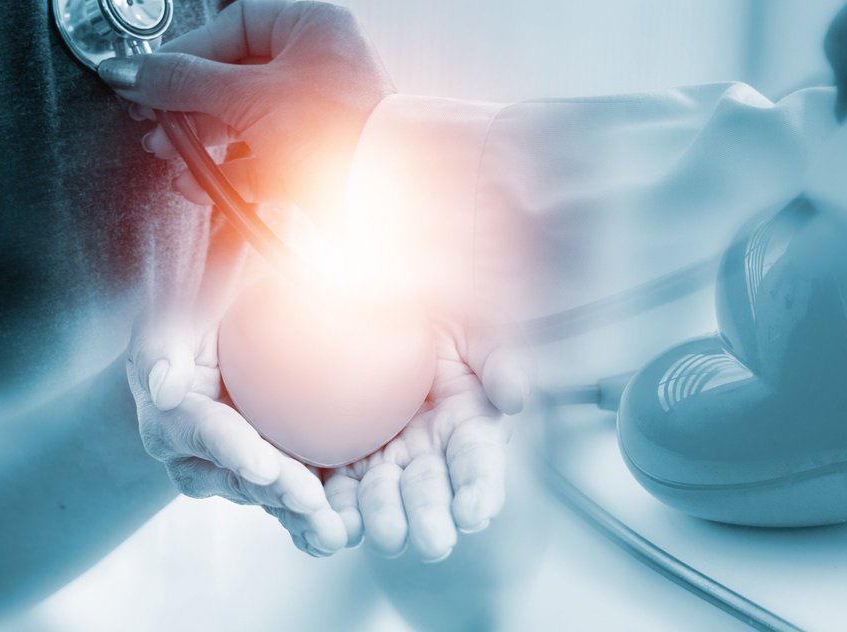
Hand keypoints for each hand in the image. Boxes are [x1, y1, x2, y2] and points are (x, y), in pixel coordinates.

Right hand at [98, 0, 393, 216]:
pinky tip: (201, 186)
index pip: (235, 24)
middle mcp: (323, 62)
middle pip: (235, 75)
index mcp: (315, 28)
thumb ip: (183, 82)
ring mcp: (321, 111)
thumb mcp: (246, 98)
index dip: (187, 52)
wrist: (385, 200)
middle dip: (190, 107)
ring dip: (203, 143)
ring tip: (175, 161)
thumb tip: (130, 70)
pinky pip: (263, 154)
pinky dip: (230, 169)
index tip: (149, 80)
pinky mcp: (319, 155)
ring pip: (246, 119)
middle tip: (157, 129)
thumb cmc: (332, 131)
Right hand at [129, 227, 353, 555]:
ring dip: (298, 517)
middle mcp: (194, 454)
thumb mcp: (185, 303)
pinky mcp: (266, 480)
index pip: (203, 429)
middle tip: (311, 500)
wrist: (214, 341)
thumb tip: (166, 384)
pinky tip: (352, 531)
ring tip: (335, 531)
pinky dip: (316, 518)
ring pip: (266, 496)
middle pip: (238, 476)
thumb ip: (174, 334)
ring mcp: (229, 473)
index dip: (231, 450)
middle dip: (272, 493)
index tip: (263, 465)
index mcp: (173, 410)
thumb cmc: (205, 307)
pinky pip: (292, 500)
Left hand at [326, 329, 513, 561]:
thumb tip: (515, 397)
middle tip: (432, 542)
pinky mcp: (339, 462)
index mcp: (466, 426)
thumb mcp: (474, 328)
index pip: (478, 462)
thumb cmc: (434, 317)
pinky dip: (334, 514)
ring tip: (386, 535)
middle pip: (430, 491)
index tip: (475, 511)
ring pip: (382, 499)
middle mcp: (426, 452)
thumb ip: (499, 360)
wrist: (370, 305)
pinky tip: (331, 528)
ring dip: (384, 521)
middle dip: (431, 518)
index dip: (479, 488)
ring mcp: (382, 460)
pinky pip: (335, 493)